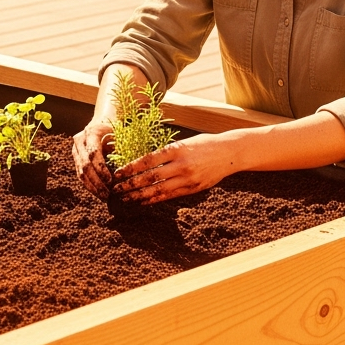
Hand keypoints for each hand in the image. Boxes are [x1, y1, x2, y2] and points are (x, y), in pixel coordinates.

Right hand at [72, 120, 115, 199]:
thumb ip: (122, 149)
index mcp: (91, 132)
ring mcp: (76, 151)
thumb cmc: (116, 129)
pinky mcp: (76, 160)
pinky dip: (90, 186)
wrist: (103, 122)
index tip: (111, 180)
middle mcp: (80, 141)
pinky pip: (81, 176)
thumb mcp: (120, 134)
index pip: (93, 153)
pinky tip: (99, 194)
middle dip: (97, 182)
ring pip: (81, 173)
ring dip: (93, 187)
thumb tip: (128, 169)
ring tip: (105, 197)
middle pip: (85, 165)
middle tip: (108, 193)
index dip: (101, 168)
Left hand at [110, 133, 243, 204]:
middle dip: (131, 184)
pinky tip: (143, 202)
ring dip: (140, 196)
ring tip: (126, 199)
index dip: (131, 168)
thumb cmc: (203, 144)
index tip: (118, 173)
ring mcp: (188, 179)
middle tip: (116, 189)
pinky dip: (154, 200)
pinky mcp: (193, 188)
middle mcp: (181, 165)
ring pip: (159, 190)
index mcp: (176, 150)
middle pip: (150, 177)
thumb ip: (166, 152)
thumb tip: (143, 162)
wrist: (229, 153)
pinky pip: (170, 196)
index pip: (148, 160)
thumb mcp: (183, 143)